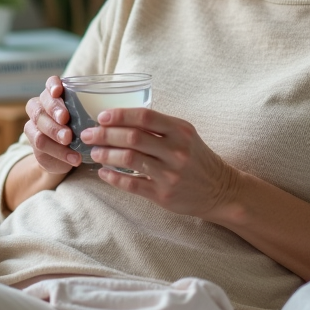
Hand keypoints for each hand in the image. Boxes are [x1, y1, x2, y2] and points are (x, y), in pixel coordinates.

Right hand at [23, 77, 82, 173]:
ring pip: (39, 128)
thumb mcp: (88, 119)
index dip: (52, 85)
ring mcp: (35, 126)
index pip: (49, 84)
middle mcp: (41, 108)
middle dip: (54, 111)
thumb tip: (106, 113)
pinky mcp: (34, 144)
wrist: (68, 156)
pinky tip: (73, 157)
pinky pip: (41, 145)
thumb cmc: (81, 129)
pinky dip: (59, 152)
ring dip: (55, 133)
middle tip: (65, 119)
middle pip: (41, 107)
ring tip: (69, 140)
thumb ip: (89, 113)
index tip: (58, 91)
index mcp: (54, 96)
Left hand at [80, 108, 238, 218]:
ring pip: (129, 159)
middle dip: (105, 134)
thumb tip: (121, 118)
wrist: (220, 190)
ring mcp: (170, 174)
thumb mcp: (185, 135)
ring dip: (106, 154)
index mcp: (181, 131)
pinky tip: (103, 173)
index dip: (120, 115)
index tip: (101, 116)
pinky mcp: (164, 195)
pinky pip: (132, 185)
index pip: (146, 117)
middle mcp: (176, 151)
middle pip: (133, 137)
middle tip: (88, 134)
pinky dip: (113, 178)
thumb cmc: (197, 158)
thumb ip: (159, 127)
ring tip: (94, 152)